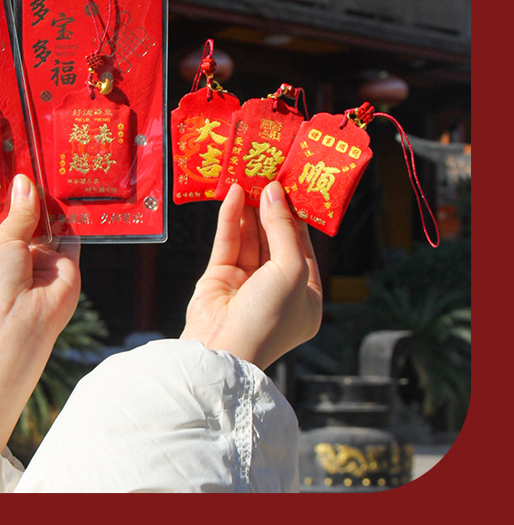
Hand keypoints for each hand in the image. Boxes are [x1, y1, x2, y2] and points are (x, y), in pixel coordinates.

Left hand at [0, 174, 80, 452]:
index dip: (7, 199)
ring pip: (51, 227)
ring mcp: (44, 262)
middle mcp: (18, 257)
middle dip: (32, 198)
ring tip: (57, 171)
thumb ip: (18, 213)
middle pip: (28, 221)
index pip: (1, 221)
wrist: (17, 326)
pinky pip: (73, 238)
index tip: (11, 170)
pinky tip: (73, 192)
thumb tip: (25, 182)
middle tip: (38, 162)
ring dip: (53, 206)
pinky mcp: (68, 266)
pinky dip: (74, 218)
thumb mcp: (0, 241)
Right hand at [180, 181, 321, 370]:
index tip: (291, 185)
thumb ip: (284, 229)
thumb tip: (273, 193)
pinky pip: (228, 243)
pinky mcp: (219, 278)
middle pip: (275, 239)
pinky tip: (234, 195)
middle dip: (271, 209)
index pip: (303, 247)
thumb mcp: (291, 270)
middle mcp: (277, 289)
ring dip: (250, 209)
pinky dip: (231, 219)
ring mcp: (247, 284)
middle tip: (267, 175)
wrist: (223, 350)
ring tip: (249, 177)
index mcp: (305, 296)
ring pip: (250, 238)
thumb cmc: (269, 317)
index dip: (297, 216)